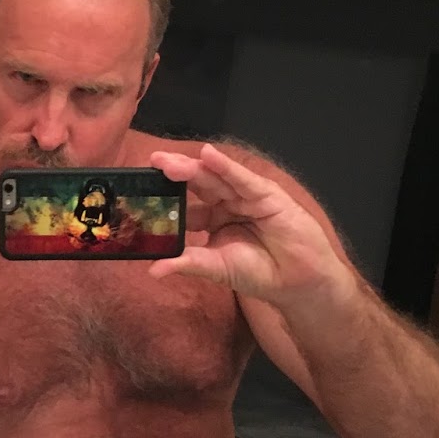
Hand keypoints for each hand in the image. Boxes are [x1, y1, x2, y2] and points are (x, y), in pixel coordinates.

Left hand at [148, 144, 351, 305]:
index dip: (166, 198)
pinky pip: (242, 179)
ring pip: (216, 178)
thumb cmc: (259, 272)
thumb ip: (188, 264)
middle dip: (175, 172)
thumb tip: (153, 270)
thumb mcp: (217, 268)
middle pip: (198, 183)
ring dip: (194, 167)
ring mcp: (246, 196)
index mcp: (212, 219)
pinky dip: (226, 167)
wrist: (296, 281)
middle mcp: (227, 203)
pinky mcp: (266, 194)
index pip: (185, 204)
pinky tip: (208, 156)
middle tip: (153, 163)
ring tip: (169, 161)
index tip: (141, 193)